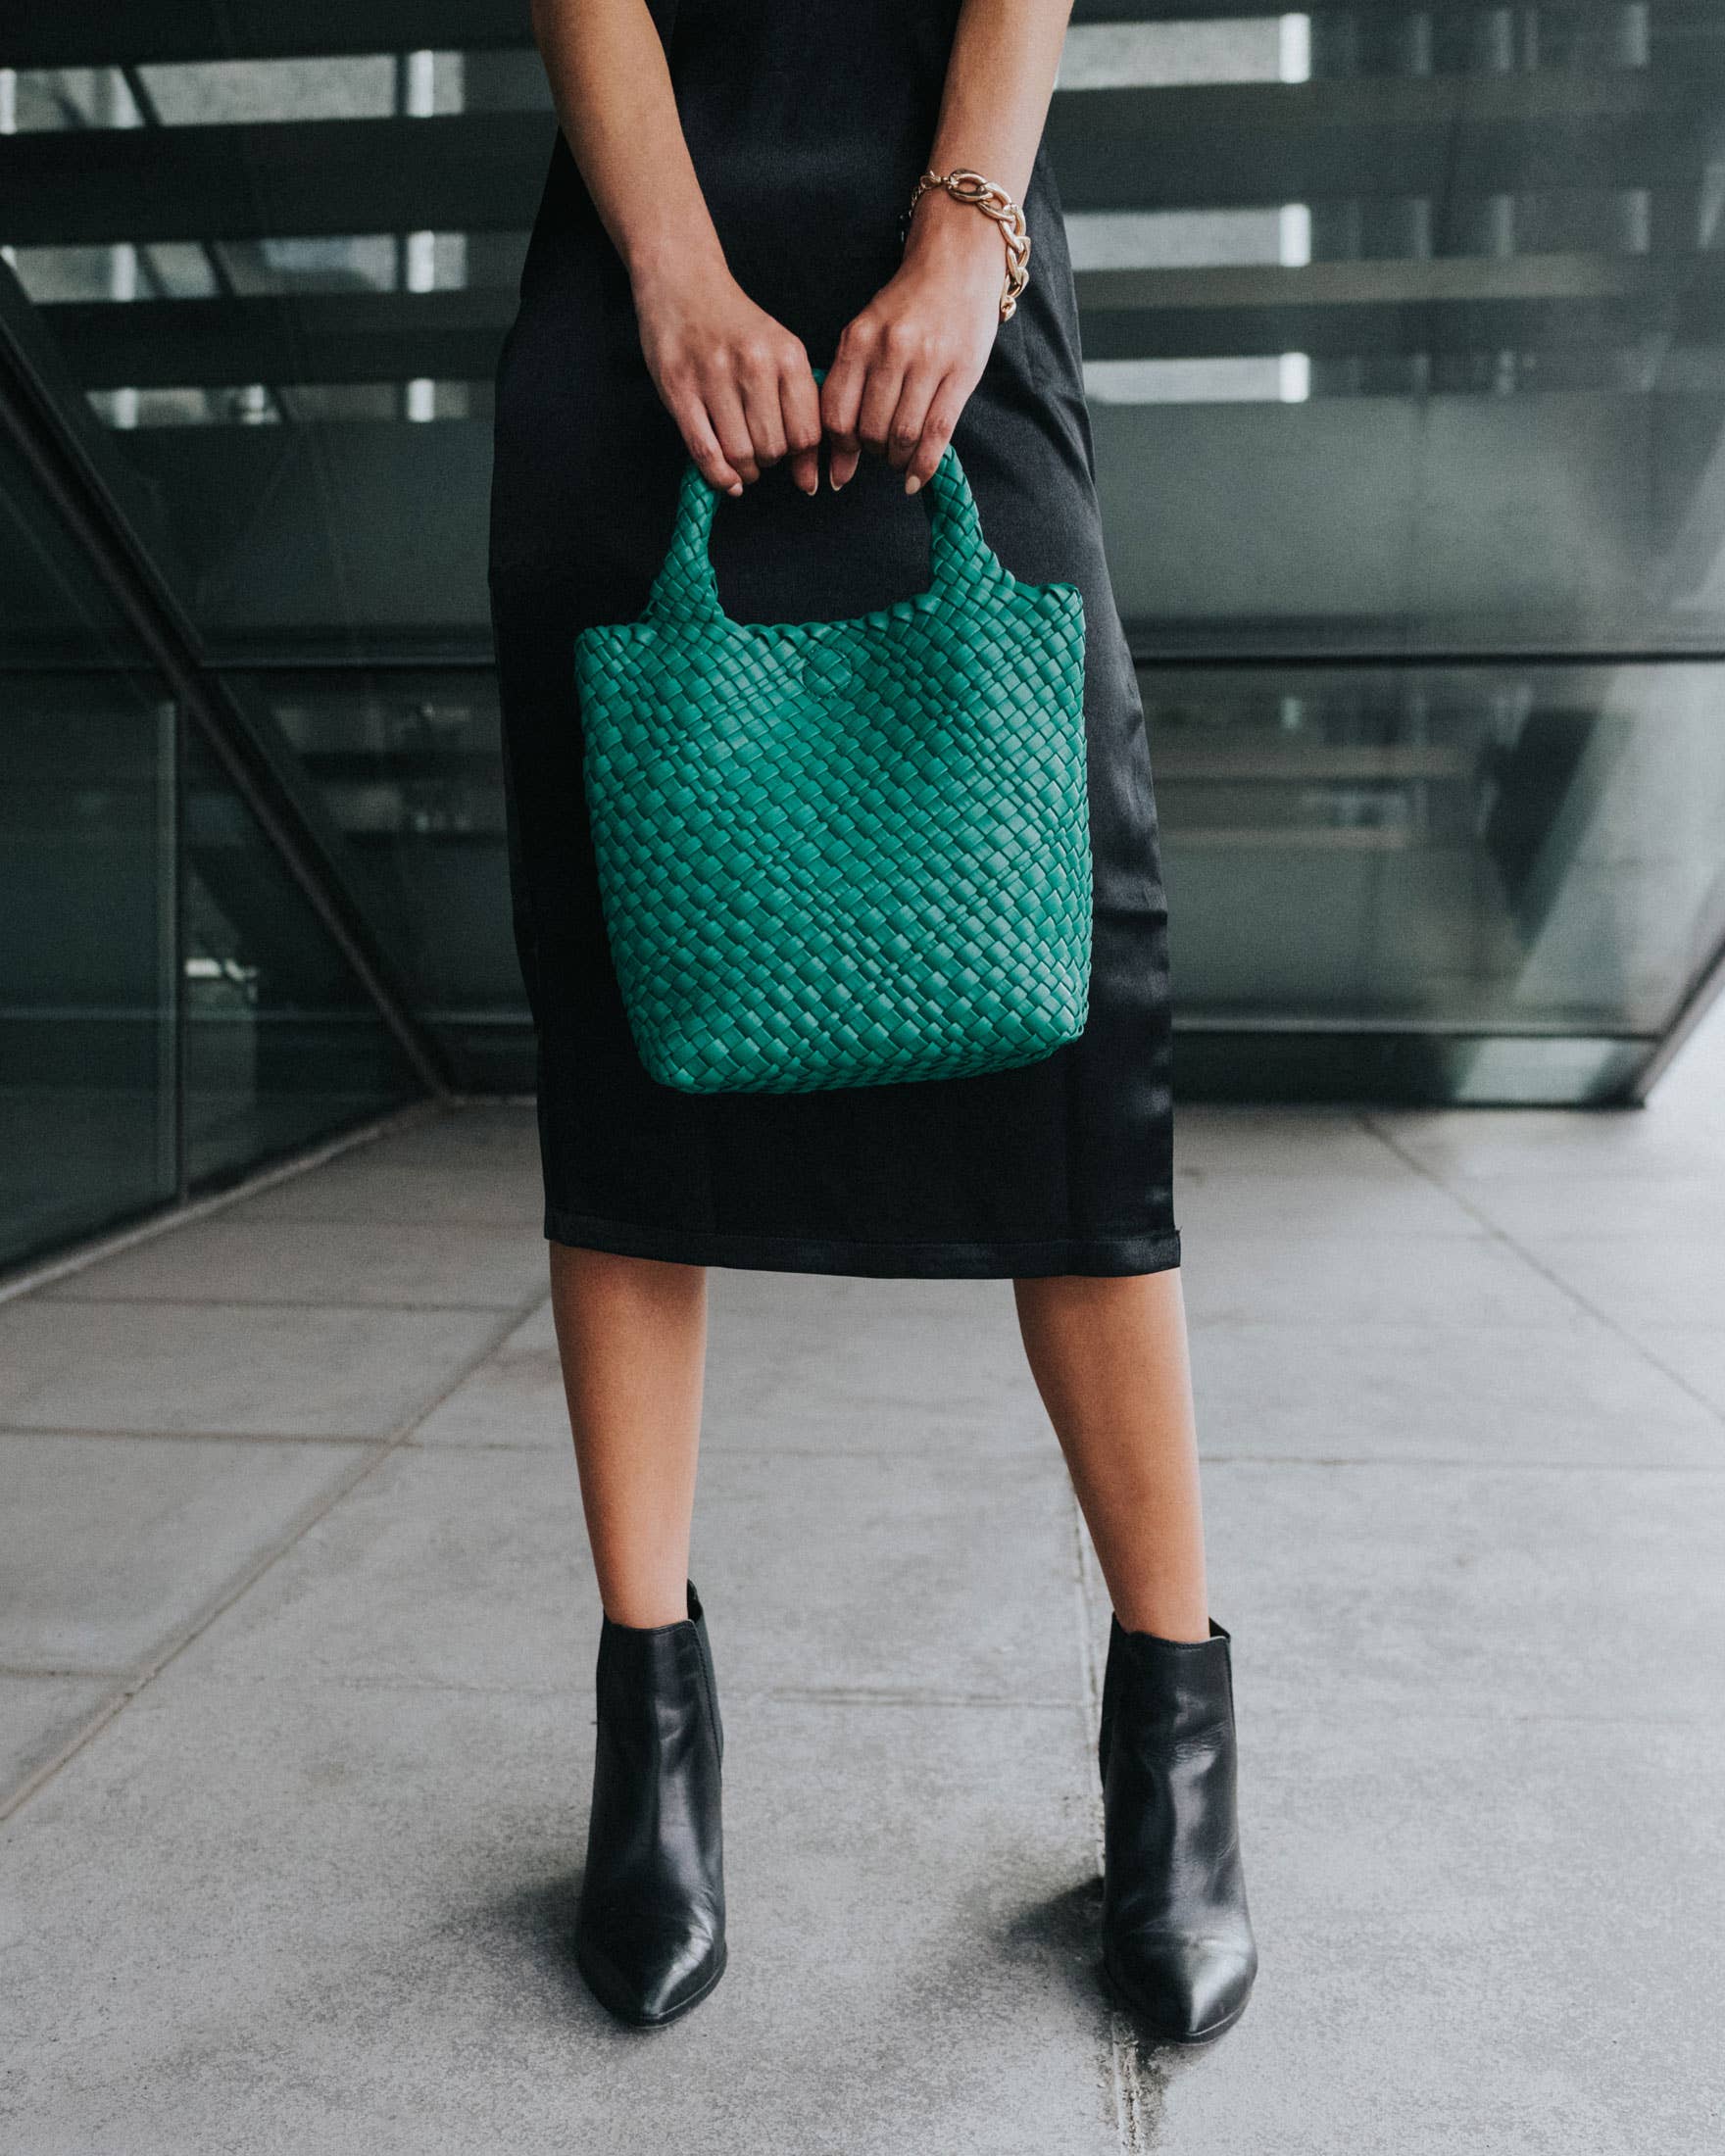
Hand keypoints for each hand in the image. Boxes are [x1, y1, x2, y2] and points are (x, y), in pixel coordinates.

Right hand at [632, 247, 821, 496]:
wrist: (682, 280)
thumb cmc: (734, 323)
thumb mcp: (779, 346)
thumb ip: (796, 398)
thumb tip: (809, 469)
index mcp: (787, 354)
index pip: (806, 433)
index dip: (803, 460)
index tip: (797, 468)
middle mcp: (754, 365)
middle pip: (774, 448)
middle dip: (770, 462)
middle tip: (761, 453)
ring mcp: (714, 377)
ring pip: (741, 454)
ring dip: (745, 470)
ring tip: (743, 461)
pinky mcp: (679, 389)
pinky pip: (705, 451)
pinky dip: (719, 476)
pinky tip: (727, 479)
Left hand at [821, 188, 1005, 493]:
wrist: (959, 261)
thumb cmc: (909, 303)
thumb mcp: (867, 329)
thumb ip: (851, 378)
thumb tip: (838, 445)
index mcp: (859, 339)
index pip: (836, 412)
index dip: (838, 447)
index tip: (842, 462)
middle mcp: (891, 350)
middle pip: (869, 429)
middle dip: (871, 452)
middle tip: (878, 453)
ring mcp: (928, 361)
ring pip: (903, 435)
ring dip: (897, 458)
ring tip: (898, 457)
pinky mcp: (961, 373)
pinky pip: (937, 433)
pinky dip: (923, 465)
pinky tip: (915, 479)